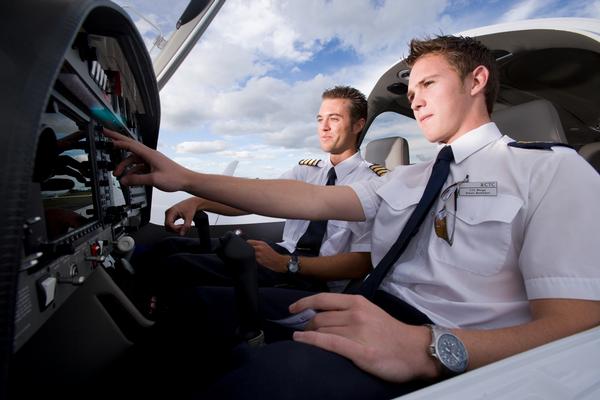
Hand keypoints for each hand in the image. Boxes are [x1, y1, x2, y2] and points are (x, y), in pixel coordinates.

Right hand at [102, 128, 190, 191]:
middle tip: (106, 136)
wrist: (186, 180)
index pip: (130, 144)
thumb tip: (124, 180)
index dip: (117, 140)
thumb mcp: (153, 180)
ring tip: (118, 175)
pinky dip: (132, 172)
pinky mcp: (153, 166)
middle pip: (130, 146)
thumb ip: (137, 180)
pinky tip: (129, 179)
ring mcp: (151, 160)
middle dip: (117, 142)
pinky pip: (139, 167)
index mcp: (150, 154)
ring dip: (125, 166)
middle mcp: (150, 155)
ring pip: (133, 160)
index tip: (107, 135)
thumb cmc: (174, 178)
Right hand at [164, 197, 200, 235]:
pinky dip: (176, 227)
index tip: (183, 229)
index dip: (175, 229)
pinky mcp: (171, 216)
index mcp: (171, 211)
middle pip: (167, 226)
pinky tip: (182, 226)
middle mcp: (168, 212)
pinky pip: (170, 224)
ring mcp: (168, 214)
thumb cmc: (191, 208)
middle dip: (175, 230)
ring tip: (184, 227)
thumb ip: (186, 226)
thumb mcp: (189, 217)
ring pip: (168, 226)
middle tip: (184, 229)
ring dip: (175, 229)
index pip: (168, 224)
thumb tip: (182, 234)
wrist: (192, 203)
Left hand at [247, 240, 286, 272]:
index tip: (245, 246)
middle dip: (246, 250)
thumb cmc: (272, 254)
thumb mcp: (266, 246)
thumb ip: (258, 245)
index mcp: (261, 243)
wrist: (278, 261)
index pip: (249, 242)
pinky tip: (255, 260)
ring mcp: (259, 254)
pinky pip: (252, 259)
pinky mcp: (259, 260)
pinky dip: (252, 260)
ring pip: (249, 254)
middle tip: (247, 252)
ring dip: (249, 255)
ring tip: (252, 257)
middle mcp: (260, 247)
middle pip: (248, 247)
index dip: (246, 244)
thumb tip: (249, 245)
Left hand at [289, 293, 436, 382]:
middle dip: (307, 325)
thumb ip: (350, 311)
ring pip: (321, 330)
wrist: (416, 351)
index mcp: (358, 302)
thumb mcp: (371, 312)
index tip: (292, 309)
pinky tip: (300, 341)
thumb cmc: (392, 334)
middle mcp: (355, 314)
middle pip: (319, 317)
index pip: (323, 299)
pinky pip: (327, 343)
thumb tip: (327, 314)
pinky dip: (310, 341)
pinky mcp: (359, 351)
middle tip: (304, 332)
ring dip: (308, 335)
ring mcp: (357, 332)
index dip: (304, 303)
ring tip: (304, 340)